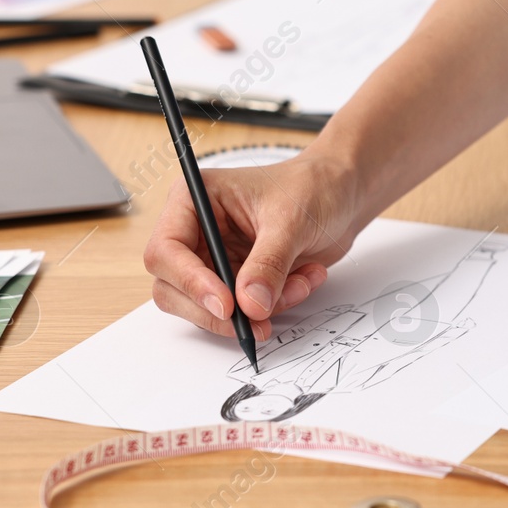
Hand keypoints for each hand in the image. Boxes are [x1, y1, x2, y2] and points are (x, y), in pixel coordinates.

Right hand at [142, 149, 359, 339]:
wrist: (342, 193)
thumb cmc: (313, 187)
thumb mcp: (291, 220)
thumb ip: (269, 264)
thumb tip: (249, 306)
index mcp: (194, 200)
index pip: (166, 250)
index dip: (190, 282)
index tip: (227, 305)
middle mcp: (196, 231)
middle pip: (174, 289)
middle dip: (220, 310)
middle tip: (259, 321)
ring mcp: (214, 258)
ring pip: (208, 308)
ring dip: (256, 309)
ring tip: (300, 285)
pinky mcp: (236, 280)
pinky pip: (241, 312)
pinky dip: (273, 307)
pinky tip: (304, 281)